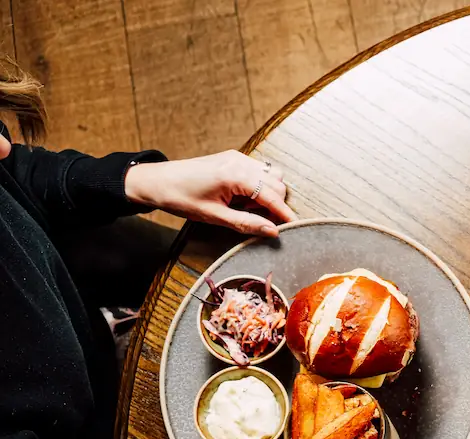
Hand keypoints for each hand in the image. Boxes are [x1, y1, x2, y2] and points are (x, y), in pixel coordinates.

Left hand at [125, 150, 296, 236]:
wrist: (156, 181)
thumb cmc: (181, 198)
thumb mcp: (215, 217)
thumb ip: (247, 223)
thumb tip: (272, 231)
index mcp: (235, 175)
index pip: (272, 195)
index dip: (285, 213)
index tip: (294, 227)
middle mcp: (239, 161)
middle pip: (277, 183)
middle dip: (275, 203)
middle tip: (258, 219)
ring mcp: (236, 157)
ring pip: (271, 174)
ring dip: (267, 193)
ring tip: (246, 207)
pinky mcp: (232, 157)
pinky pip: (258, 170)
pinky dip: (258, 185)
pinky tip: (241, 197)